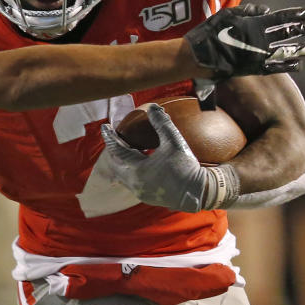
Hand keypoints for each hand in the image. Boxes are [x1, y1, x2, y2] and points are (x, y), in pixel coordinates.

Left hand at [99, 104, 238, 212]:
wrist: (199, 193)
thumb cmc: (186, 167)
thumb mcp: (175, 142)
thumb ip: (162, 124)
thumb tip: (152, 108)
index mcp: (137, 169)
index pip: (117, 150)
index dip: (110, 137)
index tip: (105, 126)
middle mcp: (134, 183)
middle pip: (115, 164)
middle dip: (113, 150)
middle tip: (115, 136)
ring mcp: (140, 192)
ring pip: (122, 174)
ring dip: (122, 161)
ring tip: (125, 147)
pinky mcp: (147, 197)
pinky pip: (132, 181)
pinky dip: (131, 169)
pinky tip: (139, 161)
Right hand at [184, 3, 304, 79]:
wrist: (198, 56)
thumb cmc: (209, 33)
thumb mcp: (226, 14)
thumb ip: (247, 11)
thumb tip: (265, 10)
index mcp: (254, 25)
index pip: (280, 18)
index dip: (294, 16)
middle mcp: (260, 40)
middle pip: (287, 33)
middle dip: (303, 29)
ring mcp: (258, 55)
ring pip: (285, 51)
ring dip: (301, 48)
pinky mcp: (254, 69)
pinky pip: (276, 67)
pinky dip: (288, 66)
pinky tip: (299, 64)